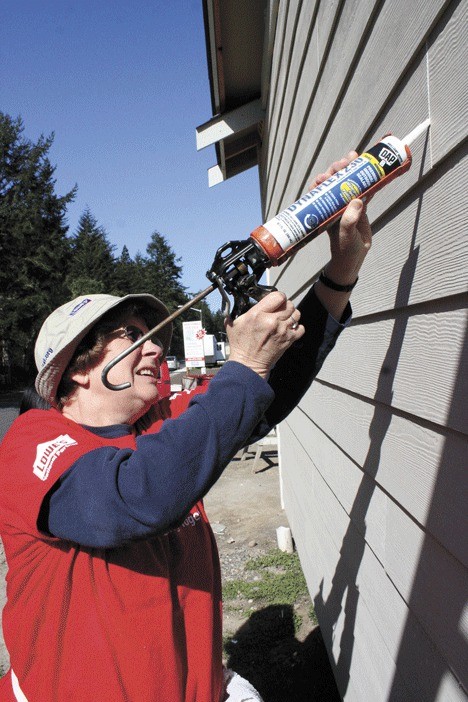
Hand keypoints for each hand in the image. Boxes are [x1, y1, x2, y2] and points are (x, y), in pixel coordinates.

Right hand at [225, 291, 303, 377]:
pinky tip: (289, 329)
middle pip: (289, 304)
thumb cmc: (241, 346)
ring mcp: (282, 330)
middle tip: (279, 311)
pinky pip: (301, 328)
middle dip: (285, 306)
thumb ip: (237, 312)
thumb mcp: (233, 325)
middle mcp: (272, 321)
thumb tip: (240, 304)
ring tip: (285, 319)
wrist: (248, 364)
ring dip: (291, 315)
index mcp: (257, 314)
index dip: (278, 297)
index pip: (277, 296)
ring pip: (296, 314)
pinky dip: (297, 328)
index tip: (275, 301)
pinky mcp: (288, 340)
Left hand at [311, 151, 371, 284]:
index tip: (327, 175)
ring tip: (357, 158)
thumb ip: (349, 221)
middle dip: (339, 169)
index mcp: (325, 210)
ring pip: (349, 182)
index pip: (319, 190)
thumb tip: (357, 202)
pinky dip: (368, 181)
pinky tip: (373, 172)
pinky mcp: (360, 207)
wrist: (354, 258)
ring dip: (353, 170)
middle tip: (346, 161)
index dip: (322, 180)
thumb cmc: (345, 249)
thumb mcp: (345, 236)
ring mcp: (347, 204)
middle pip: (334, 181)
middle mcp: (334, 204)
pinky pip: (363, 190)